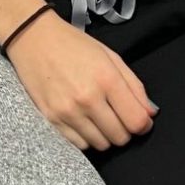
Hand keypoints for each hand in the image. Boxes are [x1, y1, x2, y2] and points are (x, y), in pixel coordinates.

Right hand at [6, 11, 155, 150]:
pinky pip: (80, 144)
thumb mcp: (111, 57)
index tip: (141, 120)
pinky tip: (85, 122)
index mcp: (107, 79)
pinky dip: (87, 138)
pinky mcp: (51, 119)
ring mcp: (68, 111)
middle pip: (120, 137)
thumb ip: (134, 87)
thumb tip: (150, 114)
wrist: (33, 39)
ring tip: (100, 118)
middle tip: (119, 117)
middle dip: (125, 130)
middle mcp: (88, 99)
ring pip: (101, 144)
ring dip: (106, 135)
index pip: (136, 121)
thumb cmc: (75, 45)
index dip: (144, 124)